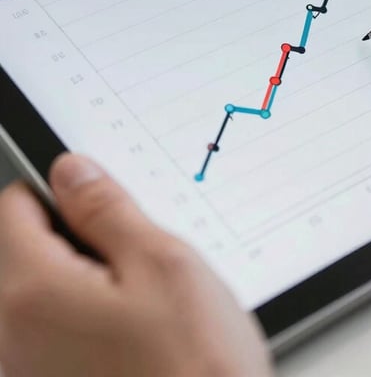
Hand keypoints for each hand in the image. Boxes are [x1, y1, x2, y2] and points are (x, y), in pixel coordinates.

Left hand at [0, 154, 272, 376]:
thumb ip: (106, 209)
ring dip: (89, 281)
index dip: (63, 191)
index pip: (14, 204)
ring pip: (45, 290)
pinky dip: (89, 318)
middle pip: (25, 249)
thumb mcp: (162, 263)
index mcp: (31, 293)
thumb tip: (72, 171)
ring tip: (145, 305)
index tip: (104, 201)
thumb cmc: (195, 367)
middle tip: (140, 261)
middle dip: (80, 240)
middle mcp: (9, 338)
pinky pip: (56, 330)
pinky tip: (137, 337)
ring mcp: (25, 370)